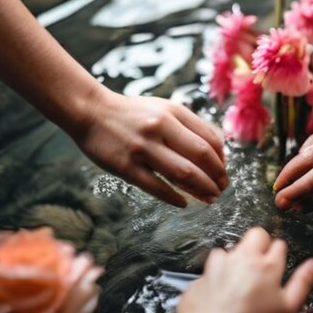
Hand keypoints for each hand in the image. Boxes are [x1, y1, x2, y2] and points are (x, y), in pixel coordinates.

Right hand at [76, 88, 227, 206]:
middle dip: (217, 177)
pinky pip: (157, 187)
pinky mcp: (126, 166)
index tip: (222, 172)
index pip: (210, 140)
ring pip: (183, 173)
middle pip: (202, 157)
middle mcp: (160, 127)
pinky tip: (184, 203)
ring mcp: (142, 148)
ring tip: (210, 198)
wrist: (91, 112)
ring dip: (203, 189)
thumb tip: (219, 150)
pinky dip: (174, 198)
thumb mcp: (164, 109)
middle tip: (222, 189)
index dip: (222, 160)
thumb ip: (190, 126)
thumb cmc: (133, 114)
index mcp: (174, 112)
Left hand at [172, 228, 312, 312]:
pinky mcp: (199, 279)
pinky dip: (215, 277)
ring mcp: (217, 267)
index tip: (276, 269)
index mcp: (267, 267)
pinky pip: (210, 270)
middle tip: (259, 269)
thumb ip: (302, 283)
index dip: (279, 255)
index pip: (278, 245)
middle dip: (260, 245)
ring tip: (236, 284)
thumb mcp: (287, 311)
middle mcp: (241, 259)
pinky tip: (218, 297)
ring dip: (234, 260)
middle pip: (255, 235)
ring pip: (230, 249)